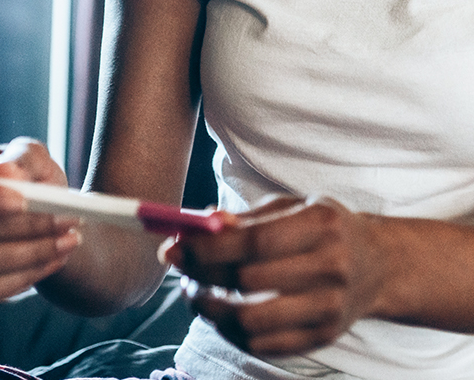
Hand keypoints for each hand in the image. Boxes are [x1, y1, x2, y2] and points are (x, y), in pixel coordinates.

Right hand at [0, 137, 81, 302]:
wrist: (44, 213)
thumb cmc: (31, 176)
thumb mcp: (33, 155)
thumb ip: (20, 158)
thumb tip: (2, 172)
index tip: (21, 203)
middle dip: (24, 225)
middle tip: (68, 218)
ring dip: (33, 251)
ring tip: (71, 238)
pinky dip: (28, 275)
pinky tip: (58, 258)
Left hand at [165, 196, 385, 356]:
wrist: (378, 265)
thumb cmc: (324, 228)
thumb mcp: (292, 207)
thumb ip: (246, 218)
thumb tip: (199, 223)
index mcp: (320, 225)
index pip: (254, 242)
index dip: (208, 248)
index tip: (175, 246)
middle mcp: (330, 267)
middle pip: (249, 282)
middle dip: (202, 276)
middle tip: (179, 268)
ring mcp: (330, 308)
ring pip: (252, 323)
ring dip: (211, 311)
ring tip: (196, 294)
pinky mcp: (324, 338)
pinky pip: (264, 346)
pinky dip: (231, 333)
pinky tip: (220, 315)